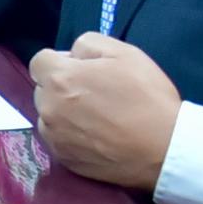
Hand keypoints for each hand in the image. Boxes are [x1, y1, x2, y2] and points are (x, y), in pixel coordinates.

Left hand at [28, 32, 181, 188]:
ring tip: (96, 117)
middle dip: (60, 86)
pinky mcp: (64, 159)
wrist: (163, 148)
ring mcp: (54, 137)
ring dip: (63, 112)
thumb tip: (72, 54)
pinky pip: (58, 139)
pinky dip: (70, 135)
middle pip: (43, 89)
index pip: (39, 61)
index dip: (61, 61)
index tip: (82, 69)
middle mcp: (48, 108)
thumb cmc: (146, 96)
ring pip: (49, 115)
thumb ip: (88, 44)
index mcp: (60, 78)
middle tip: (93, 93)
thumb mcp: (124, 52)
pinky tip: (96, 136)